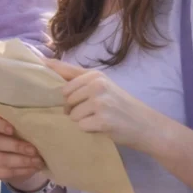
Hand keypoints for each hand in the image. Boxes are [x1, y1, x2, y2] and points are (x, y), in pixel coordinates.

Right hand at [0, 98, 47, 188]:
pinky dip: (19, 171)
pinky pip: (2, 172)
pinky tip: (32, 168)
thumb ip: (25, 110)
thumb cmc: (26, 132)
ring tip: (37, 161)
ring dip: (20, 161)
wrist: (25, 155)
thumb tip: (36, 93)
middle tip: (34, 150)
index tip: (12, 128)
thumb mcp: (27, 120)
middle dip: (15, 147)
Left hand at [46, 58, 162, 150]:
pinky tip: (103, 127)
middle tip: (94, 111)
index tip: (47, 78)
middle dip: (74, 108)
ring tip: (100, 118)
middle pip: (65, 99)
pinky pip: (81, 126)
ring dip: (82, 120)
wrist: (147, 126)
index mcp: (95, 75)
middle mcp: (97, 85)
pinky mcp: (102, 120)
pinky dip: (89, 130)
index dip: (59, 85)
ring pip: (72, 114)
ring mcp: (100, 102)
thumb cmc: (120, 105)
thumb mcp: (102, 85)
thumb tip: (45, 62)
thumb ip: (76, 76)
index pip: (63, 78)